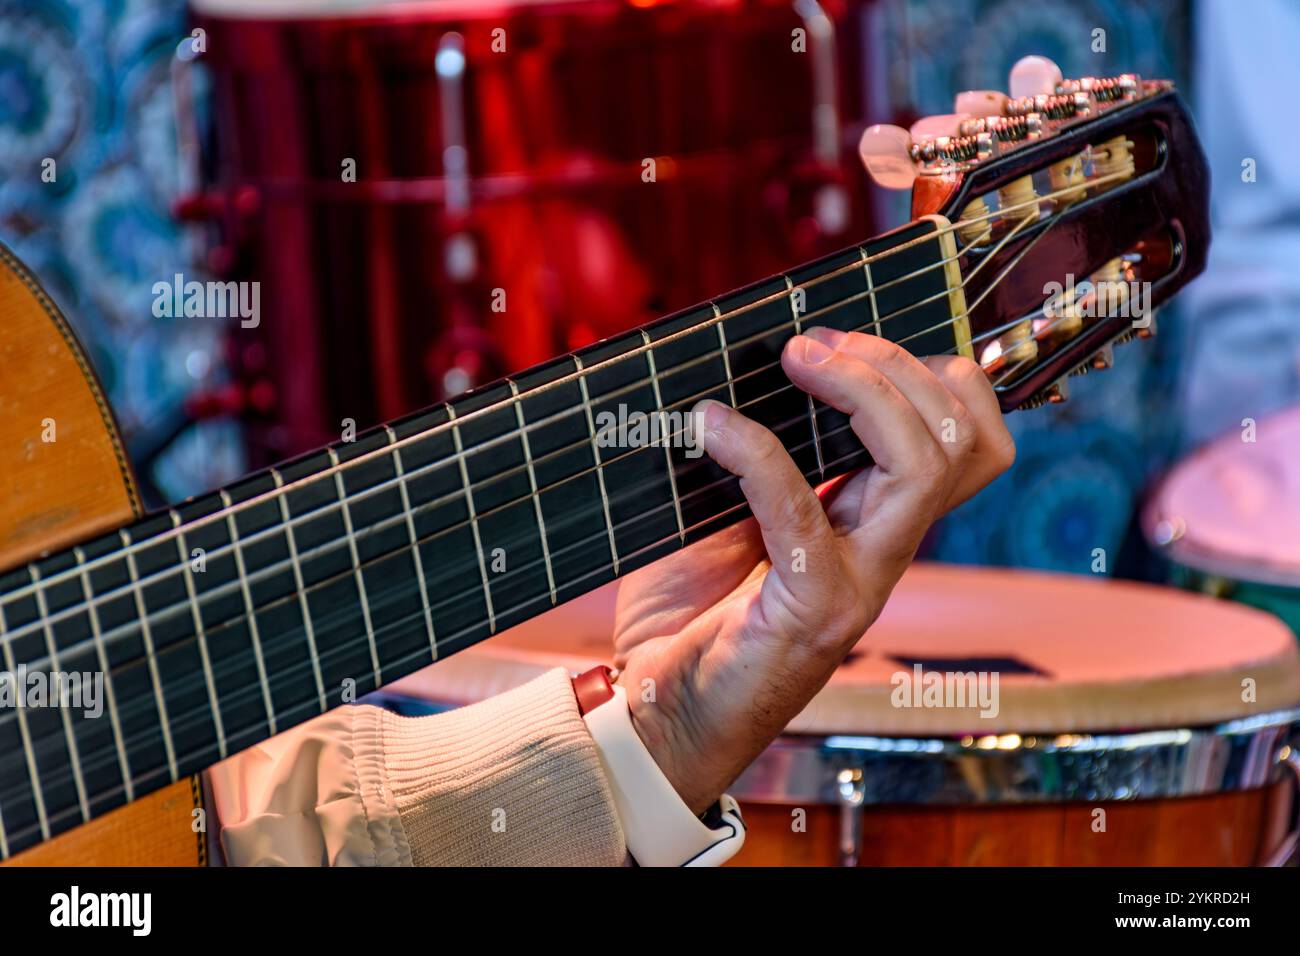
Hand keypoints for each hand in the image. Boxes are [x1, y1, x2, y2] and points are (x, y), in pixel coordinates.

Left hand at [613, 328, 1014, 812]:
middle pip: (959, 441)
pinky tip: (708, 427)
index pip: (969, 442)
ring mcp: (858, 584)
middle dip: (893, 367)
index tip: (841, 341)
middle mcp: (885, 550)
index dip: (932, 375)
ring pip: (922, 468)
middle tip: (811, 347)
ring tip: (793, 361)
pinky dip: (757, 454)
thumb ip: (758, 453)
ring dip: (862, 392)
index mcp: (876, 520)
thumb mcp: (730, 509)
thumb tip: (736, 369)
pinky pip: (803, 514)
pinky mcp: (810, 613)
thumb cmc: (688, 609)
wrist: (656, 713)